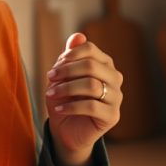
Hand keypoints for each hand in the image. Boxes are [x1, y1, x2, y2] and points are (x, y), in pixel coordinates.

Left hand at [45, 32, 121, 165]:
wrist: (66, 129)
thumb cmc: (65, 99)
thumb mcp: (62, 76)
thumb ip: (69, 56)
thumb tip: (77, 35)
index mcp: (104, 64)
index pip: (90, 49)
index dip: (69, 55)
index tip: (53, 68)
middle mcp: (114, 78)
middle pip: (91, 66)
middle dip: (66, 71)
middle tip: (49, 79)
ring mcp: (116, 97)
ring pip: (92, 85)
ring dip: (66, 88)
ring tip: (50, 94)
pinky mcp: (112, 116)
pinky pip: (91, 106)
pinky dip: (71, 106)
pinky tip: (59, 109)